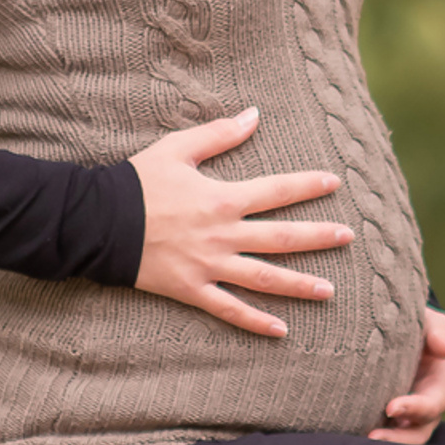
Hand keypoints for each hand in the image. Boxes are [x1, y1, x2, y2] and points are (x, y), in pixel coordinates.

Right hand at [129, 106, 351, 337]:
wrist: (96, 222)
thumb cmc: (136, 181)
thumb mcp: (176, 149)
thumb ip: (219, 133)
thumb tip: (254, 114)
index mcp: (222, 198)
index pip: (278, 191)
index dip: (308, 186)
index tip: (335, 183)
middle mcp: (223, 235)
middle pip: (282, 238)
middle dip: (319, 237)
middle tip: (348, 237)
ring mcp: (209, 266)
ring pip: (264, 278)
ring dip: (300, 285)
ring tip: (330, 290)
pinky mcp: (192, 289)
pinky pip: (229, 309)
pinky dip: (255, 321)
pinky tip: (282, 330)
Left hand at [369, 306, 444, 443]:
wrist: (398, 335)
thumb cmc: (419, 328)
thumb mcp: (432, 323)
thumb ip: (439, 333)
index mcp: (438, 388)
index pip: (431, 404)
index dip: (414, 408)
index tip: (390, 407)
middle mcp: (424, 410)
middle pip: (417, 434)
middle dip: (397, 439)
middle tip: (372, 437)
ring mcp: (405, 420)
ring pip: (398, 441)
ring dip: (381, 444)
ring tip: (356, 444)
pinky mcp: (385, 422)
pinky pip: (379, 434)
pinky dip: (365, 439)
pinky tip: (345, 436)